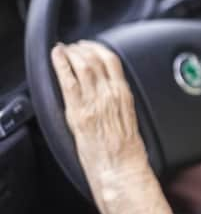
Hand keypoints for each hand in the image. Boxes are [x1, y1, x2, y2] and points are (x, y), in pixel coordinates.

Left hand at [50, 40, 147, 179]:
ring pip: (82, 65)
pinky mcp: (78, 113)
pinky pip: (68, 82)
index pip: (111, 61)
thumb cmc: (127, 150)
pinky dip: (61, 65)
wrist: (121, 168)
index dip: (98, 48)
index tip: (90, 45)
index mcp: (123, 94)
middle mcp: (110, 94)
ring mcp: (93, 102)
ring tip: (65, 50)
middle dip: (83, 48)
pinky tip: (57, 56)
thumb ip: (119, 100)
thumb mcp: (130, 117)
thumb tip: (108, 90)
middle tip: (75, 46)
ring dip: (72, 53)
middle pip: (96, 59)